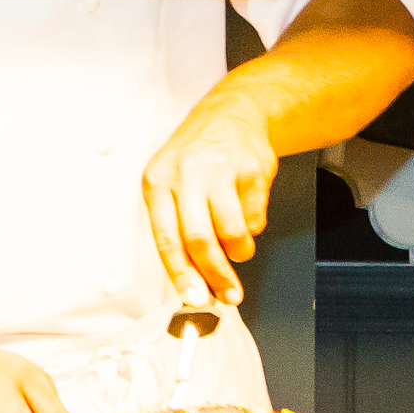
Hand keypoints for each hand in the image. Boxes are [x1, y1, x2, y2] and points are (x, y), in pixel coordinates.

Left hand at [141, 101, 278, 307]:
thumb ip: (177, 228)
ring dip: (239, 252)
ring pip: (232, 233)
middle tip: (229, 294)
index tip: (194, 298)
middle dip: (216, 275)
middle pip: (200, 240)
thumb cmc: (195, 158)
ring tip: (238, 246)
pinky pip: (256, 218)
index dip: (181, 275)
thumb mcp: (171, 184)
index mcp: (157, 181)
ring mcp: (220, 170)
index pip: (166, 238)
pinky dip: (253, 226)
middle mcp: (185, 174)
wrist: (232, 114)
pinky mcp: (251, 170)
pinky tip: (245, 209)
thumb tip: (191, 280)